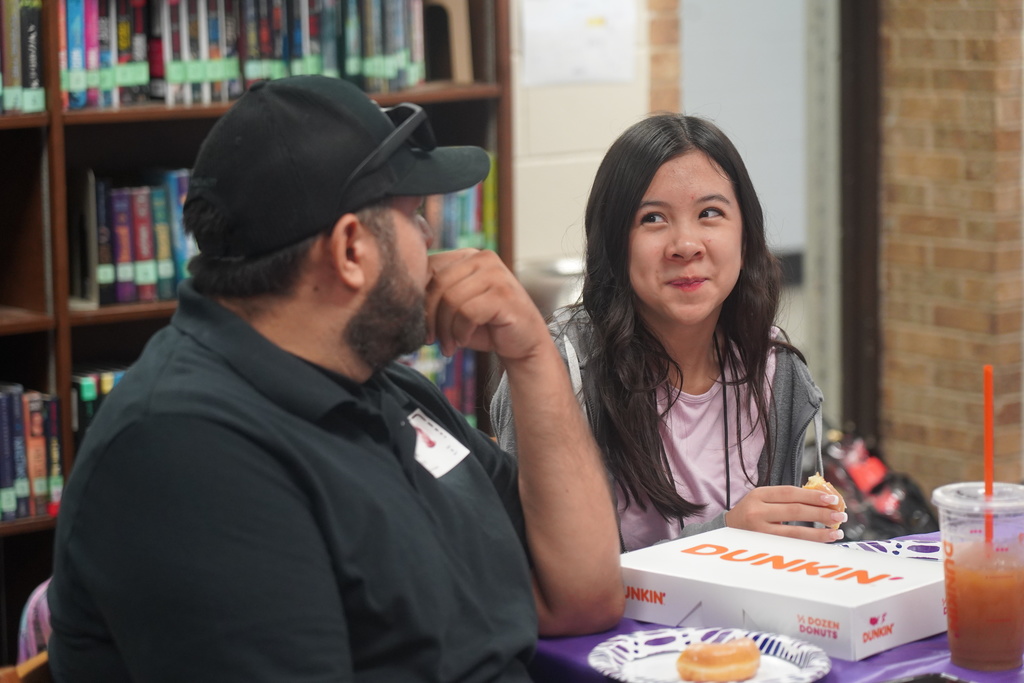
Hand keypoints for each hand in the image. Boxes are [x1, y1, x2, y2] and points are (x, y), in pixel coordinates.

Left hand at [425, 249, 548, 360]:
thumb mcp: (455, 308)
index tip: (420, 326)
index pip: (428, 267)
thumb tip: (404, 302)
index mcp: (467, 256)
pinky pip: (467, 313)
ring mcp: (496, 273)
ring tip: (450, 345)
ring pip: (451, 299)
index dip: (418, 298)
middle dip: (430, 318)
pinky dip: (461, 332)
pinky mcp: (504, 294)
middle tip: (431, 341)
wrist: (523, 344)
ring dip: (446, 330)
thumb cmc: (486, 327)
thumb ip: (434, 298)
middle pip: (437, 284)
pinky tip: (463, 341)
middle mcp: (482, 258)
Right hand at [723, 485, 846, 542]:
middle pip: (795, 511)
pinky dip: (809, 543)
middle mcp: (757, 511)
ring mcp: (759, 531)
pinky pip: (791, 545)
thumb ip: (785, 498)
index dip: (813, 495)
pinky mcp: (762, 546)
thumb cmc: (751, 512)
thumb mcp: (762, 499)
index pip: (790, 493)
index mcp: (759, 494)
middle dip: (821, 513)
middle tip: (839, 515)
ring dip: (819, 532)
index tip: (831, 498)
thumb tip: (821, 499)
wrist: (727, 530)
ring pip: (795, 532)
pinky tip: (822, 542)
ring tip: (837, 532)